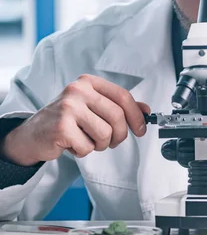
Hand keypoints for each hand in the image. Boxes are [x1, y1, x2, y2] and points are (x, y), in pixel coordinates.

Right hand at [1, 74, 149, 166]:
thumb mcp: (93, 107)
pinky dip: (83, 151)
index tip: (141, 129)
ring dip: (100, 145)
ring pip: (105, 134)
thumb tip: (146, 110)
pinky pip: (87, 147)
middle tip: (112, 142)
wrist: (32, 134)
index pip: (123, 96)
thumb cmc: (66, 120)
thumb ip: (118, 106)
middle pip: (117, 116)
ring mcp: (68, 108)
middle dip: (120, 135)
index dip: (136, 115)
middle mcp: (77, 91)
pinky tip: (72, 144)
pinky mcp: (61, 127)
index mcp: (88, 82)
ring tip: (86, 140)